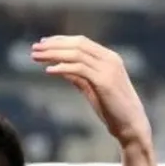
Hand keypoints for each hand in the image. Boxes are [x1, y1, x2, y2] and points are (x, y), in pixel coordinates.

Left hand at [30, 35, 150, 145]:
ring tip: (36, 57)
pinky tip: (49, 71)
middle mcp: (110, 59)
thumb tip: (59, 67)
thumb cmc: (112, 109)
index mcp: (109, 58)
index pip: (81, 42)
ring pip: (77, 54)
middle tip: (34, 49)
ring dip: (54, 54)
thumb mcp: (92, 88)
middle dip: (53, 45)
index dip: (60, 40)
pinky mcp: (104, 82)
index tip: (42, 43)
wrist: (131, 125)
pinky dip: (63, 68)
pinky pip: (80, 69)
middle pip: (77, 44)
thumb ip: (78, 77)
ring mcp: (108, 69)